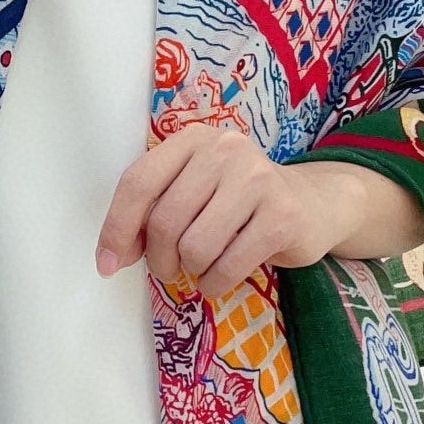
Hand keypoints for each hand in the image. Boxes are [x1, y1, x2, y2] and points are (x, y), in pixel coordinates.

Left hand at [94, 124, 423, 297]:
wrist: (315, 204)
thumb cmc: (239, 203)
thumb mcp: (194, 191)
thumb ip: (152, 211)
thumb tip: (112, 256)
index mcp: (193, 139)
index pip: (138, 183)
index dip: (116, 229)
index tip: (108, 265)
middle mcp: (225, 149)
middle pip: (165, 221)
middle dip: (159, 259)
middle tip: (169, 270)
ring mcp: (258, 178)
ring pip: (195, 247)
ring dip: (191, 272)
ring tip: (203, 267)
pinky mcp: (282, 215)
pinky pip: (227, 267)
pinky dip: (215, 284)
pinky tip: (221, 277)